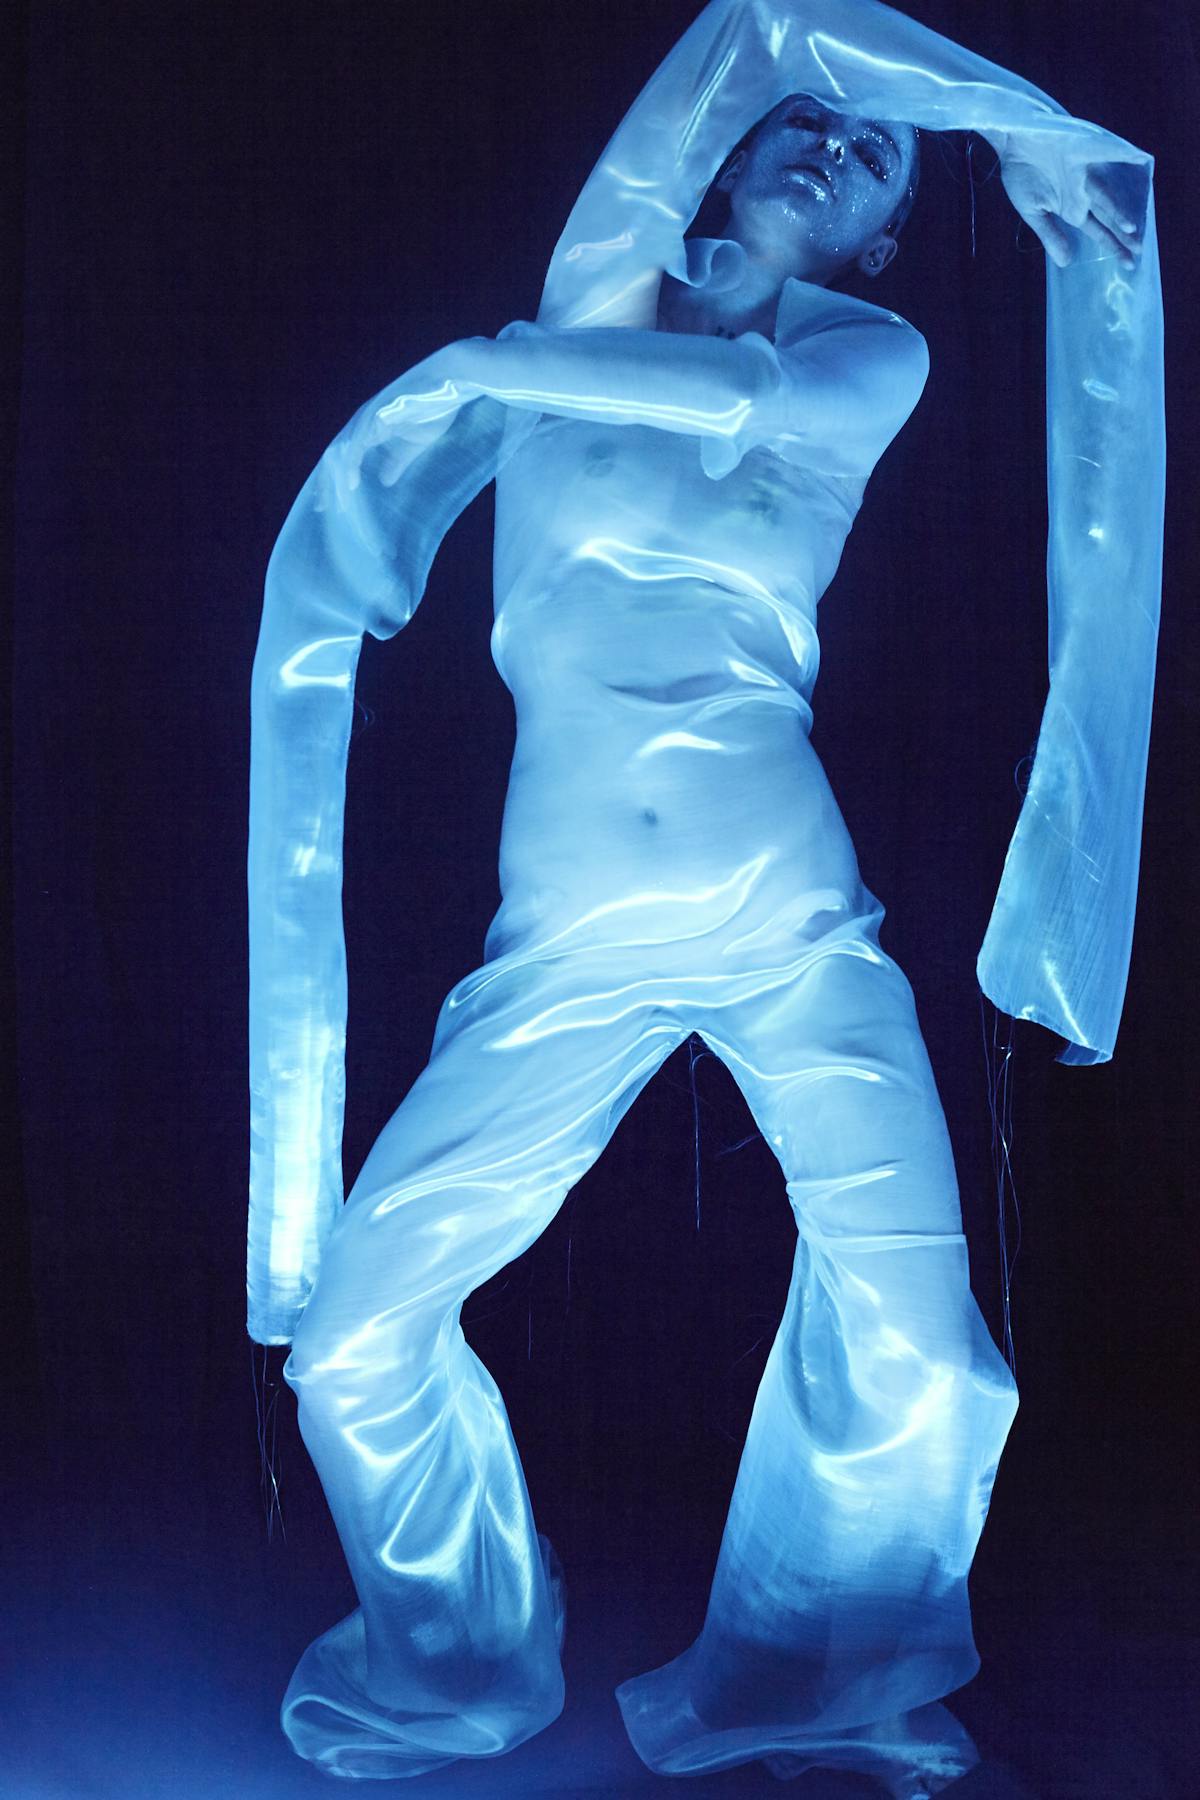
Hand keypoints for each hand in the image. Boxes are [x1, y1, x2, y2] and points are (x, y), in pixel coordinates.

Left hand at [334, 343, 486, 491]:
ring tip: (338, 502)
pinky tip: (350, 483)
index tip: (334, 504)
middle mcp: (364, 421)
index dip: (337, 478)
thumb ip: (397, 462)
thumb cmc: (434, 407)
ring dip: (337, 479)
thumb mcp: (414, 443)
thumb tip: (385, 481)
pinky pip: (358, 444)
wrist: (451, 380)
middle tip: (320, 507)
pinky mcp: (377, 414)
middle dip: (327, 482)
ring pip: (343, 452)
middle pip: (336, 455)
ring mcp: (368, 416)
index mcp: (370, 427)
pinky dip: (351, 464)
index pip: (345, 456)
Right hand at [993, 132, 1147, 269]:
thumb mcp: (1032, 211)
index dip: (1113, 246)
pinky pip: (1107, 153)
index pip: (1098, 231)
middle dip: (1122, 235)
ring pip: (1106, 195)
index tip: (1127, 264)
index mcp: (1072, 208)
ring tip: (1130, 228)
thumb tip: (1066, 262)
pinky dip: (1123, 155)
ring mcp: (1085, 172)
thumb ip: (1050, 235)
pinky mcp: (1084, 150)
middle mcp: (1083, 192)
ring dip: (1117, 211)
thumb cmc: (1022, 174)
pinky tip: (1138, 160)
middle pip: (1107, 217)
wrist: (1015, 139)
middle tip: (1138, 252)